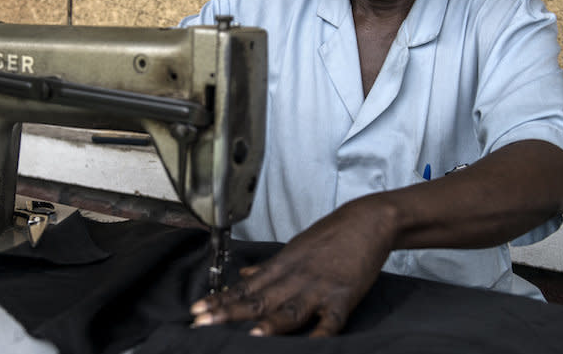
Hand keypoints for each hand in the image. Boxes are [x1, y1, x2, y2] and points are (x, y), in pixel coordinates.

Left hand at [191, 195, 396, 336]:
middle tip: (203, 323)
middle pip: (259, 299)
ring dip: (269, 324)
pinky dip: (319, 334)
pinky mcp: (343, 297)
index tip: (196, 309)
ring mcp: (319, 288)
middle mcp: (295, 278)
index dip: (220, 299)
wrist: (367, 221)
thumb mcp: (294, 248)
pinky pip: (330, 321)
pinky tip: (307, 346)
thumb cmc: (330, 236)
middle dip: (229, 313)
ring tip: (248, 336)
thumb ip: (269, 267)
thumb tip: (244, 277)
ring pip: (289, 310)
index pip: (245, 287)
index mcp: (282, 266)